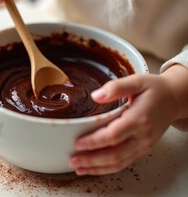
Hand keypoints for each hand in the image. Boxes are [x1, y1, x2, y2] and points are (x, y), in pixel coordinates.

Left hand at [69, 65, 187, 174]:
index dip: (94, 141)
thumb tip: (95, 95)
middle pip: (114, 154)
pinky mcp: (142, 149)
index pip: (113, 135)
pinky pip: (124, 163)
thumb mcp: (136, 81)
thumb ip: (116, 87)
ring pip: (119, 163)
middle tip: (73, 159)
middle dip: (92, 160)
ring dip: (97, 168)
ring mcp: (143, 145)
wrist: (175, 99)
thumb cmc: (155, 89)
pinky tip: (93, 168)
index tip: (77, 143)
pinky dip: (107, 168)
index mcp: (139, 119)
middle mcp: (142, 136)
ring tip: (78, 168)